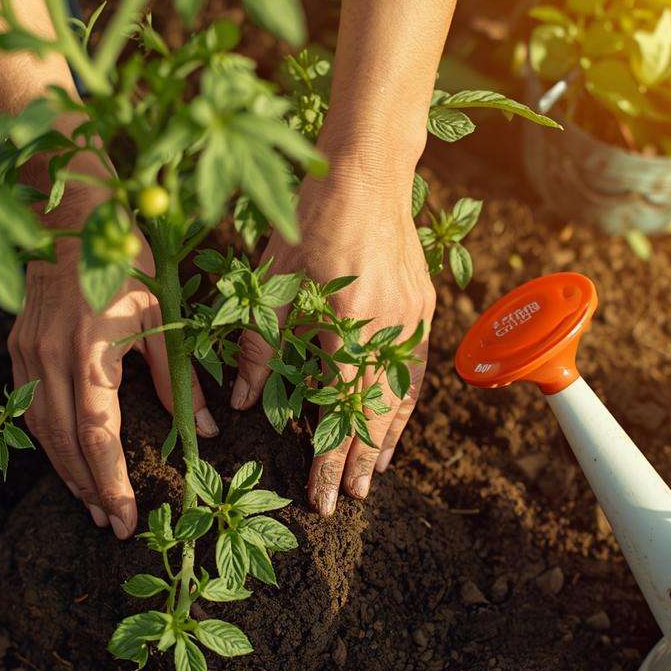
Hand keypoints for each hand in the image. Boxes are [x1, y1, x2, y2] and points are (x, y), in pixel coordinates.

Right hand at [9, 184, 217, 538]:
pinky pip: (29, 408)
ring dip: (67, 473)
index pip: (98, 437)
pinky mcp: (16, 348)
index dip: (112, 484)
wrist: (69, 213)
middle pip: (65, 445)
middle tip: (113, 527)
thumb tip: (204, 430)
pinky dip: (49, 442)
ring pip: (42, 432)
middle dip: (90, 491)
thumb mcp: (162, 315)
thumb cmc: (127, 259)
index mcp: (90, 352)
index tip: (127, 520)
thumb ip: (179, 377)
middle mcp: (50, 360)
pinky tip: (68, 461)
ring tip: (93, 506)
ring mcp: (27, 354)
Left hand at [230, 167, 434, 515]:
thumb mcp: (273, 280)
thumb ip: (261, 344)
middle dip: (361, 461)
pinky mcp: (422, 305)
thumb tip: (247, 401)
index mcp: (350, 323)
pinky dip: (405, 403)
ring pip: (403, 396)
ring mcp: (413, 317)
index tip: (323, 496)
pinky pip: (416, 369)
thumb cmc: (312, 218)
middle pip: (376, 413)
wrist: (367, 170)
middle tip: (350, 501)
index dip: (330, 458)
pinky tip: (394, 422)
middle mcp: (390, 327)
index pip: (340, 410)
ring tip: (373, 475)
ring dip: (387, 439)